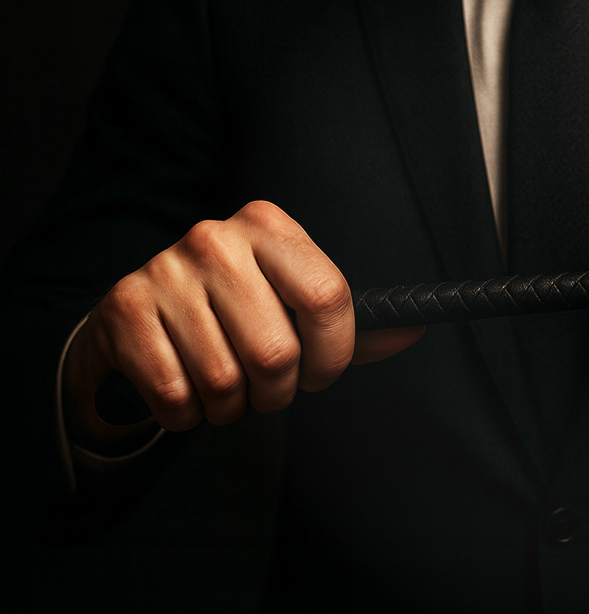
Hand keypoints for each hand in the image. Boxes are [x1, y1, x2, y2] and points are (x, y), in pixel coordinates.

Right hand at [63, 200, 422, 446]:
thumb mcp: (294, 303)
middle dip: (279, 392)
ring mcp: (165, 270)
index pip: (327, 299)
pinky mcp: (125, 309)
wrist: (141, 313)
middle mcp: (216, 239)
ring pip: (224, 381)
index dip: (333, 354)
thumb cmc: (237, 311)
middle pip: (277, 352)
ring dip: (230, 406)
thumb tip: (413, 327)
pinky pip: (175, 396)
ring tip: (225, 388)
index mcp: (269, 226)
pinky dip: (186, 413)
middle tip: (268, 388)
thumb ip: (352, 323)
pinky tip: (186, 388)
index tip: (321, 372)